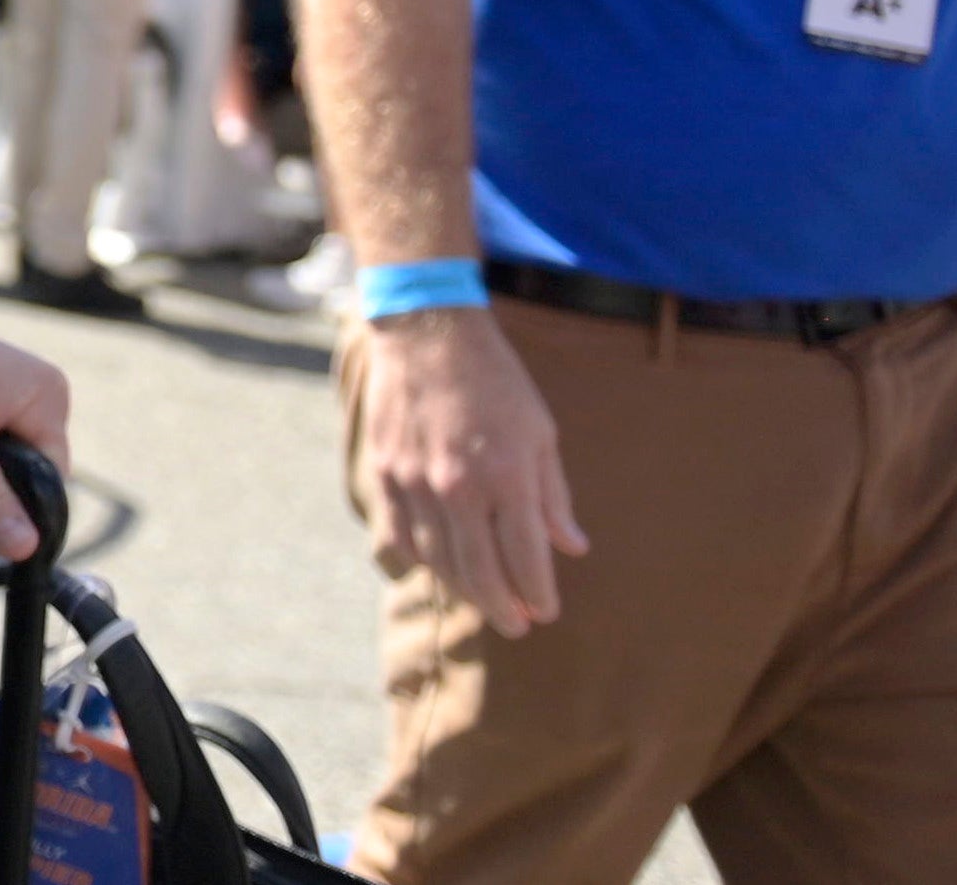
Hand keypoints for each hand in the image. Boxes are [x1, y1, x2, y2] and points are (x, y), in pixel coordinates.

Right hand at [352, 304, 587, 635]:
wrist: (427, 331)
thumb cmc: (496, 381)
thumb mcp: (541, 433)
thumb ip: (554, 496)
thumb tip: (571, 548)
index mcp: (507, 476)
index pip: (526, 560)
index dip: (539, 594)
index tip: (546, 610)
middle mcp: (459, 487)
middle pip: (482, 574)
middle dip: (505, 608)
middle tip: (518, 625)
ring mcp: (415, 483)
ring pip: (440, 562)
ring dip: (465, 590)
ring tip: (484, 600)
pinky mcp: (385, 474)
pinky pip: (400, 538)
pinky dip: (421, 560)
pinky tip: (440, 566)